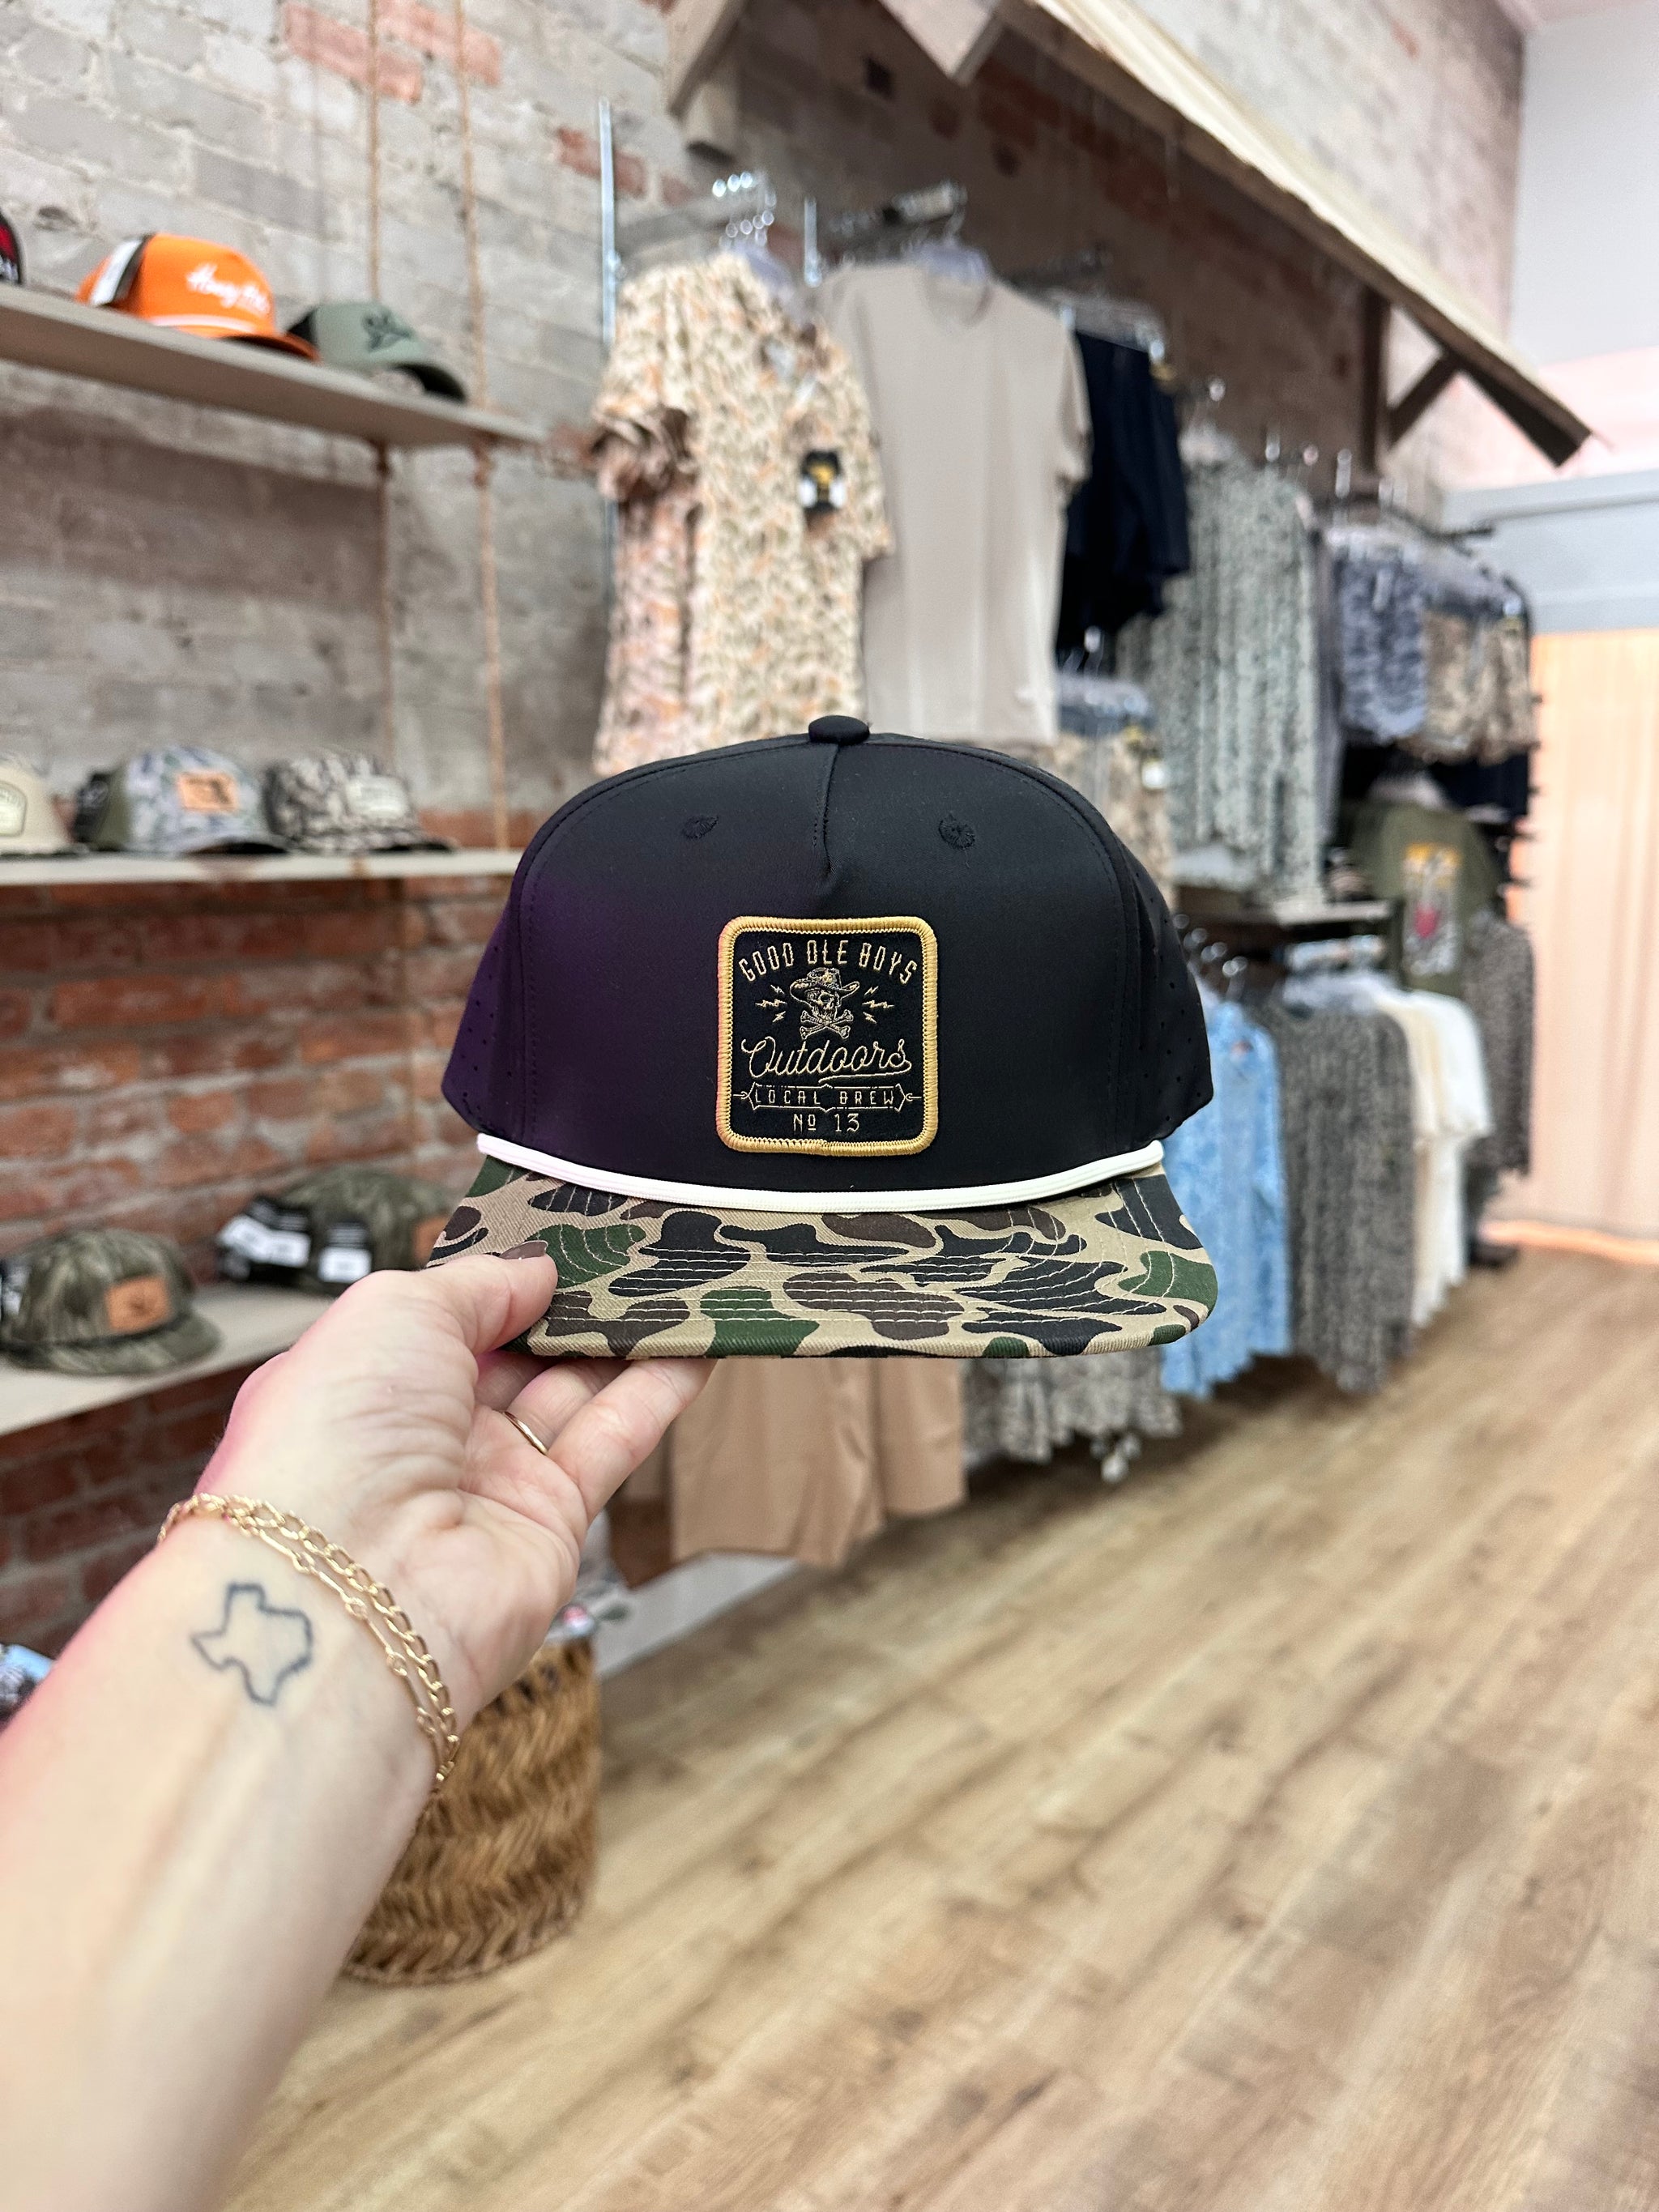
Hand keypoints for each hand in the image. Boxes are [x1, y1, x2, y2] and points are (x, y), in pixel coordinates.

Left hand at [197, 1254, 706, 1725]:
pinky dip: (657, 1389)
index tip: (562, 1231)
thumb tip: (537, 1269)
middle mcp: (423, 1435)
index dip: (500, 1277)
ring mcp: (488, 1482)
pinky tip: (697, 1340)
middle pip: (517, 1353)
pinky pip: (613, 1439)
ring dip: (627, 1336)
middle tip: (635, 1244)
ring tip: (682, 1273)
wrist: (352, 1593)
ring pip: (574, 1390)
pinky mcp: (552, 1522)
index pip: (443, 1318)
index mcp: (364, 1382)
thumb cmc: (338, 1436)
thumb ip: (476, 1283)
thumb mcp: (395, 1312)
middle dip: (572, 1301)